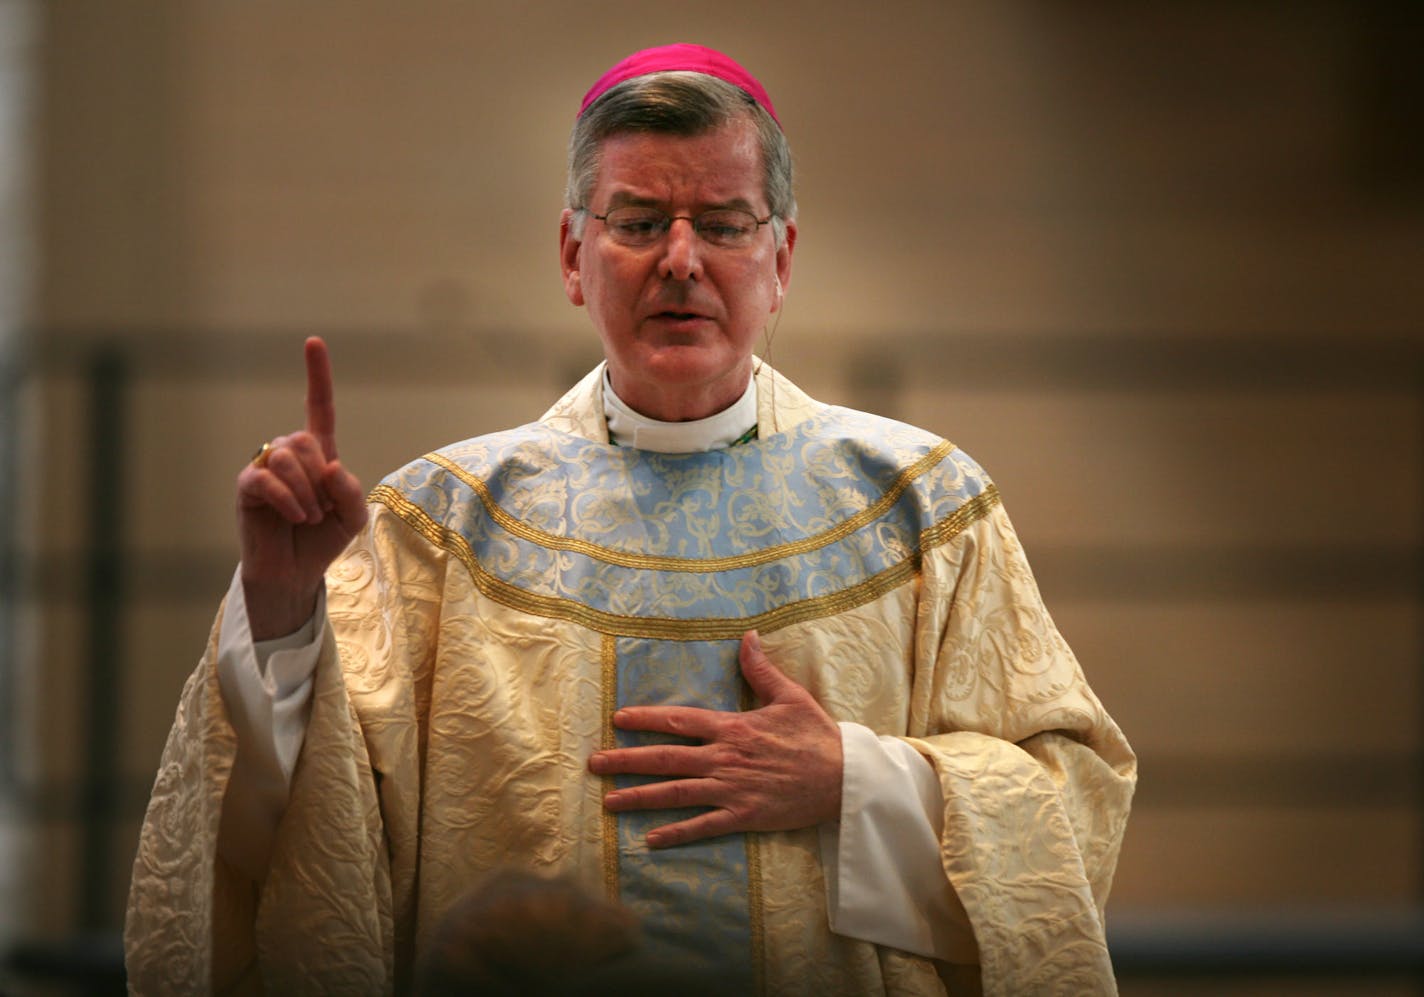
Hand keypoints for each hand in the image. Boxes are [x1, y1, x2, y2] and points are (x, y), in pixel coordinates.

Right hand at [236, 337, 367, 639]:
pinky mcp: (248, 487)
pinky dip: (289, 498)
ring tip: (309, 517)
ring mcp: (265, 468)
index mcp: (318, 454)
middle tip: (322, 510)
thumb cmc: (322, 540)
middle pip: (305, 439)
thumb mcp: (352, 516)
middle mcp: (289, 455)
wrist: (295, 573)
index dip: (316, 376)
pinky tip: (296, 516)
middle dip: (320, 477)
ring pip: (287, 456)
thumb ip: (350, 490)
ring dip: (307, 491)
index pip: (318, 408)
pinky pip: (268, 478)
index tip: (313, 342)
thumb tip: (330, 466)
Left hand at [588, 631, 843, 847]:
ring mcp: (732, 789)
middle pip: (666, 758)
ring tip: (608, 800)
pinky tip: (649, 840)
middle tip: (593, 762)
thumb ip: (761, 670)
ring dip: (640, 796)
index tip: (618, 719)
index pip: (680, 721)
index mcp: (733, 727)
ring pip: (676, 793)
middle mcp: (725, 758)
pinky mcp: (743, 815)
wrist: (844, 778)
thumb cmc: (817, 736)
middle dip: (626, 760)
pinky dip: (676, 833)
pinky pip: (703, 826)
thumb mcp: (790, 696)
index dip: (646, 719)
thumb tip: (747, 636)